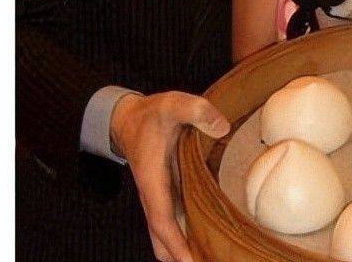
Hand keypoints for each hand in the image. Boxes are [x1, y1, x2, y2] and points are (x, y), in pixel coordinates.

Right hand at [110, 91, 229, 261]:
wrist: (129, 119)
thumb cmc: (152, 114)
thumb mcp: (173, 104)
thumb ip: (197, 110)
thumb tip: (222, 128)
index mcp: (152, 180)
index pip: (162, 220)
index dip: (176, 243)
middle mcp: (153, 196)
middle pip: (162, 240)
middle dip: (181, 257)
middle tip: (211, 261)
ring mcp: (158, 198)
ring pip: (166, 236)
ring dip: (185, 249)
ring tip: (214, 255)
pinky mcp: (165, 195)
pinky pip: (173, 224)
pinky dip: (186, 236)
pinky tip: (209, 236)